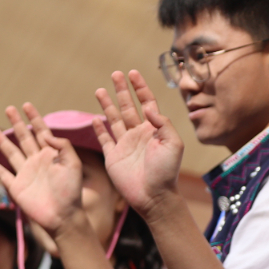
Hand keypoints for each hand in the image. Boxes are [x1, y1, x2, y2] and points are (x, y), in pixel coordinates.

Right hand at [0, 103, 85, 235]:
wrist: (63, 215)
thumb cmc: (71, 191)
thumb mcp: (73, 165)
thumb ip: (63, 147)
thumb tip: (46, 134)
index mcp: (51, 154)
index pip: (41, 132)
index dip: (34, 118)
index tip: (27, 105)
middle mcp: (37, 161)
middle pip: (24, 138)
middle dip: (17, 123)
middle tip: (9, 108)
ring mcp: (25, 173)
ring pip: (11, 152)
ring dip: (2, 141)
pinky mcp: (16, 187)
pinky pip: (3, 173)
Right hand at [94, 70, 184, 218]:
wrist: (153, 196)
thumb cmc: (166, 171)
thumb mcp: (173, 144)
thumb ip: (162, 123)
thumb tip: (149, 107)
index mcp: (154, 129)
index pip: (147, 103)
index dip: (140, 88)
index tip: (133, 73)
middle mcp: (138, 134)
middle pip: (128, 107)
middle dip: (122, 90)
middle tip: (116, 74)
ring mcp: (124, 145)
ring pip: (114, 119)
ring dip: (107, 104)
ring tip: (100, 90)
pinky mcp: (112, 156)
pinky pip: (104, 139)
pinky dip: (99, 129)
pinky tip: (95, 118)